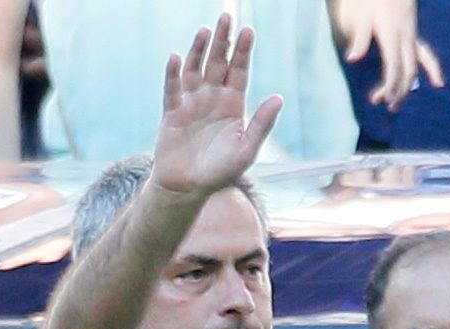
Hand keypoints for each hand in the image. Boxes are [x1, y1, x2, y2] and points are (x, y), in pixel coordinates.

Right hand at [152, 16, 283, 199]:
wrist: (187, 189)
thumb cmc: (219, 173)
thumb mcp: (246, 150)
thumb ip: (261, 124)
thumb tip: (278, 98)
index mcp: (233, 105)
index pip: (239, 71)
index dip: (243, 51)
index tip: (248, 31)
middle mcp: (212, 98)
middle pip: (218, 63)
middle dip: (223, 41)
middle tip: (226, 17)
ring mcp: (191, 103)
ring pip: (196, 69)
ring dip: (199, 50)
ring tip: (205, 30)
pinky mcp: (171, 113)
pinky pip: (172, 89)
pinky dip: (173, 73)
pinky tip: (175, 57)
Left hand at [327, 0, 443, 111]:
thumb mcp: (362, 15)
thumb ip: (359, 37)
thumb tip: (351, 59)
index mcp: (392, 35)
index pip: (393, 65)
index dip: (389, 84)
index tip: (382, 99)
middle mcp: (406, 38)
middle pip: (406, 70)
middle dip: (398, 90)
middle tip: (387, 106)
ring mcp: (412, 37)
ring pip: (415, 66)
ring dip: (408, 86)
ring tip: (398, 105)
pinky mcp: (413, 35)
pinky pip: (426, 55)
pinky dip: (432, 69)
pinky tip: (439, 83)